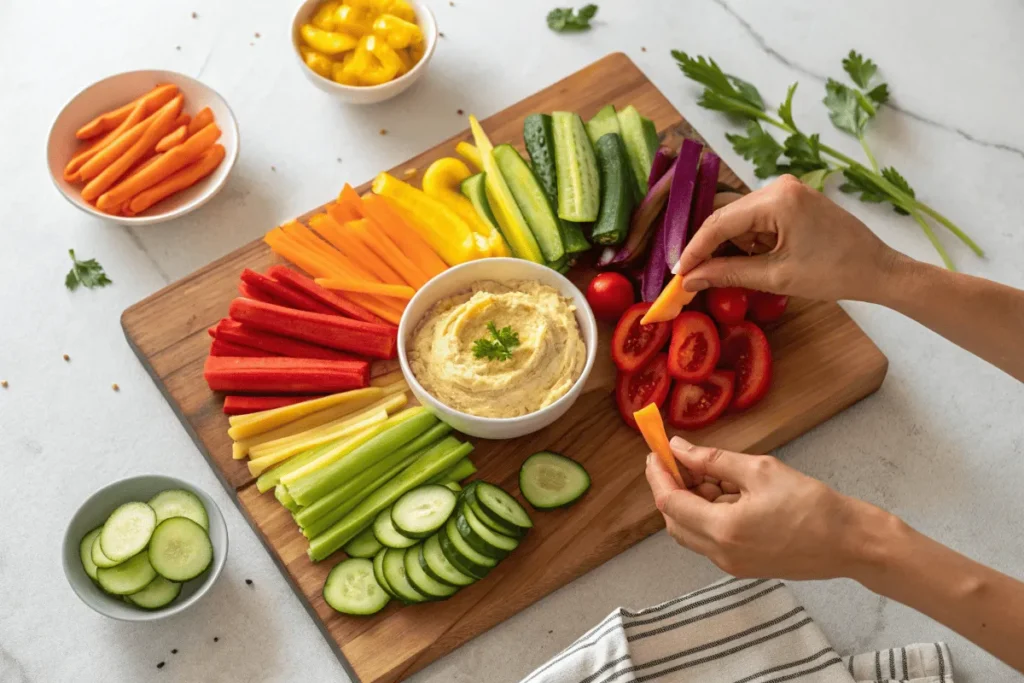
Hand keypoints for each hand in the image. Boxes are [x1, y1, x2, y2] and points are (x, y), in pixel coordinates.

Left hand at [645, 435, 883, 579]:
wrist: (850, 543)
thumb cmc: (812, 505)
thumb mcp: (760, 470)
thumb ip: (713, 460)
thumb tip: (679, 449)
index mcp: (723, 530)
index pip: (670, 503)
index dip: (658, 475)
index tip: (655, 452)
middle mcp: (721, 553)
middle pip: (674, 520)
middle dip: (672, 487)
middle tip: (679, 459)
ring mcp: (730, 564)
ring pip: (690, 531)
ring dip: (690, 501)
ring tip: (710, 472)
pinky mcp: (742, 566)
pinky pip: (709, 538)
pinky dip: (707, 514)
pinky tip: (725, 491)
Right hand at [673, 175, 902, 302]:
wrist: (877, 269)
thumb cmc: (834, 273)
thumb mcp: (776, 277)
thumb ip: (728, 274)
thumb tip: (691, 280)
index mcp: (776, 199)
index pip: (719, 223)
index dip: (694, 250)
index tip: (677, 274)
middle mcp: (778, 186)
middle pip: (725, 215)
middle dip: (707, 247)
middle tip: (689, 275)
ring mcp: (786, 191)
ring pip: (738, 218)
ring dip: (727, 246)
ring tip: (714, 273)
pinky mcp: (792, 201)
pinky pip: (755, 219)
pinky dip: (745, 241)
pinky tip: (742, 262)